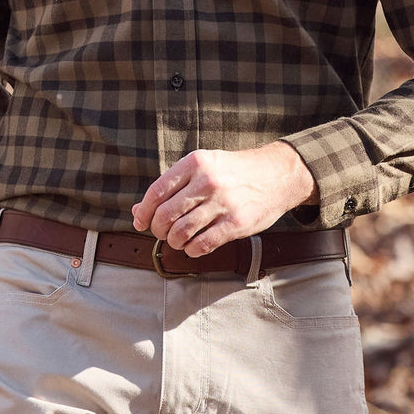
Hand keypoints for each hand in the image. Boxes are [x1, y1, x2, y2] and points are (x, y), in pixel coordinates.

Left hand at [132, 142, 318, 255]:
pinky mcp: (236, 223)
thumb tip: (138, 211)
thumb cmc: (232, 172)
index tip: (141, 223)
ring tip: (178, 240)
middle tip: (162, 233)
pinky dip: (192, 250)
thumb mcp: (202, 167)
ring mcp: (222, 202)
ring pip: (181, 232)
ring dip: (174, 242)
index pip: (156, 192)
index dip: (144, 212)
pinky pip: (203, 244)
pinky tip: (193, 246)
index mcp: (194, 163)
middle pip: (165, 215)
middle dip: (158, 230)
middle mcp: (206, 181)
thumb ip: (172, 187)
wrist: (275, 174)